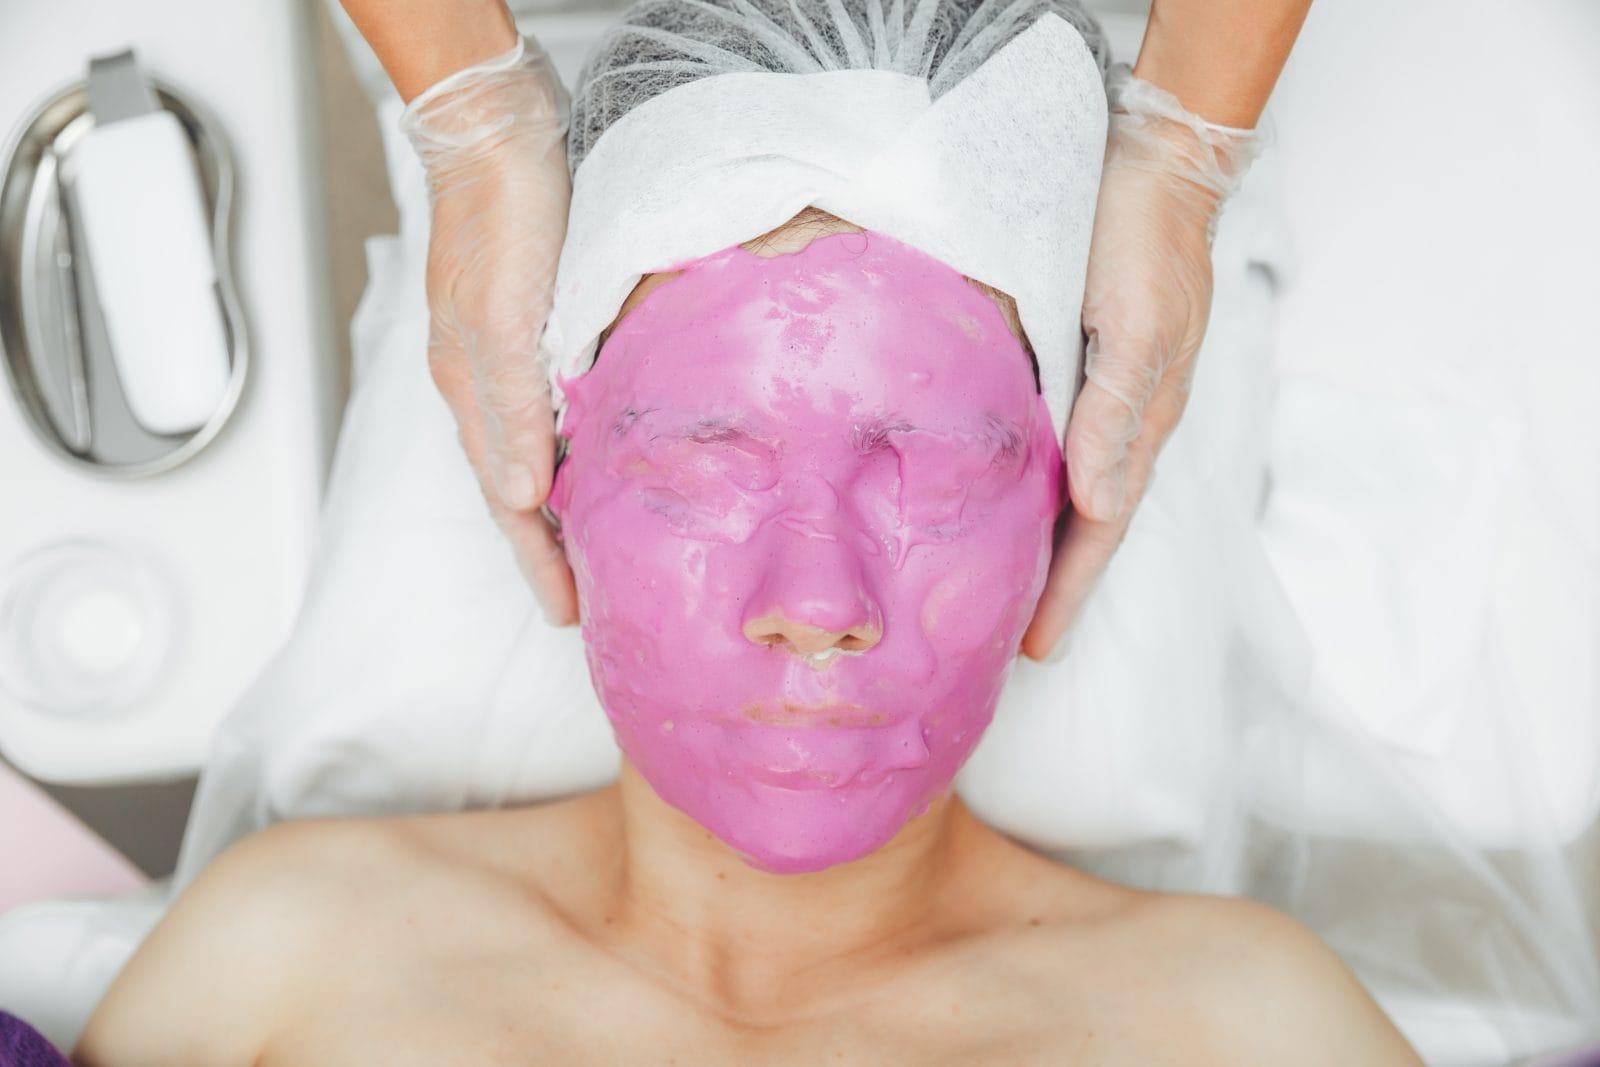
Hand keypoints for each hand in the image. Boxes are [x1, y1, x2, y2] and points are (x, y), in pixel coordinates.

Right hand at [401, 38, 577, 624]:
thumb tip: (518, 497)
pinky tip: (595, 457)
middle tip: (583, 601)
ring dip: (557, 506)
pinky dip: (569, 450)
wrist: (497, 134)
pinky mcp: (534, 326)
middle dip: (545, 549)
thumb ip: (511, 409)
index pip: (506, 499)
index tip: (566, 614)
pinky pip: (550, 411)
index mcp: (473, 389)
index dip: (537, 559)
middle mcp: (485, 382)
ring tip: (592, 549)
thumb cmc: (504, 216)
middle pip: (515, 487)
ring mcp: (506, 355)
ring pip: (532, 452)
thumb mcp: (506, 318)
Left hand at [1021, 67, 1261, 660]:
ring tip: (1006, 590)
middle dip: (1056, 585)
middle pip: (1086, 521)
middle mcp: (1122, 419)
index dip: (1068, 590)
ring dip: (1044, 541)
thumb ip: (1115, 415)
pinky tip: (1003, 496)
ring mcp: (1102, 394)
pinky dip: (1032, 484)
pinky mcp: (1079, 364)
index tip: (1036, 649)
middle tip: (1016, 643)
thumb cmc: (1147, 243)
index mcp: (1141, 422)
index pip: (1100, 528)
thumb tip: (1097, 504)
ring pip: (1071, 488)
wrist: (1156, 166)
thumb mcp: (1138, 328)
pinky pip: (1054, 443)